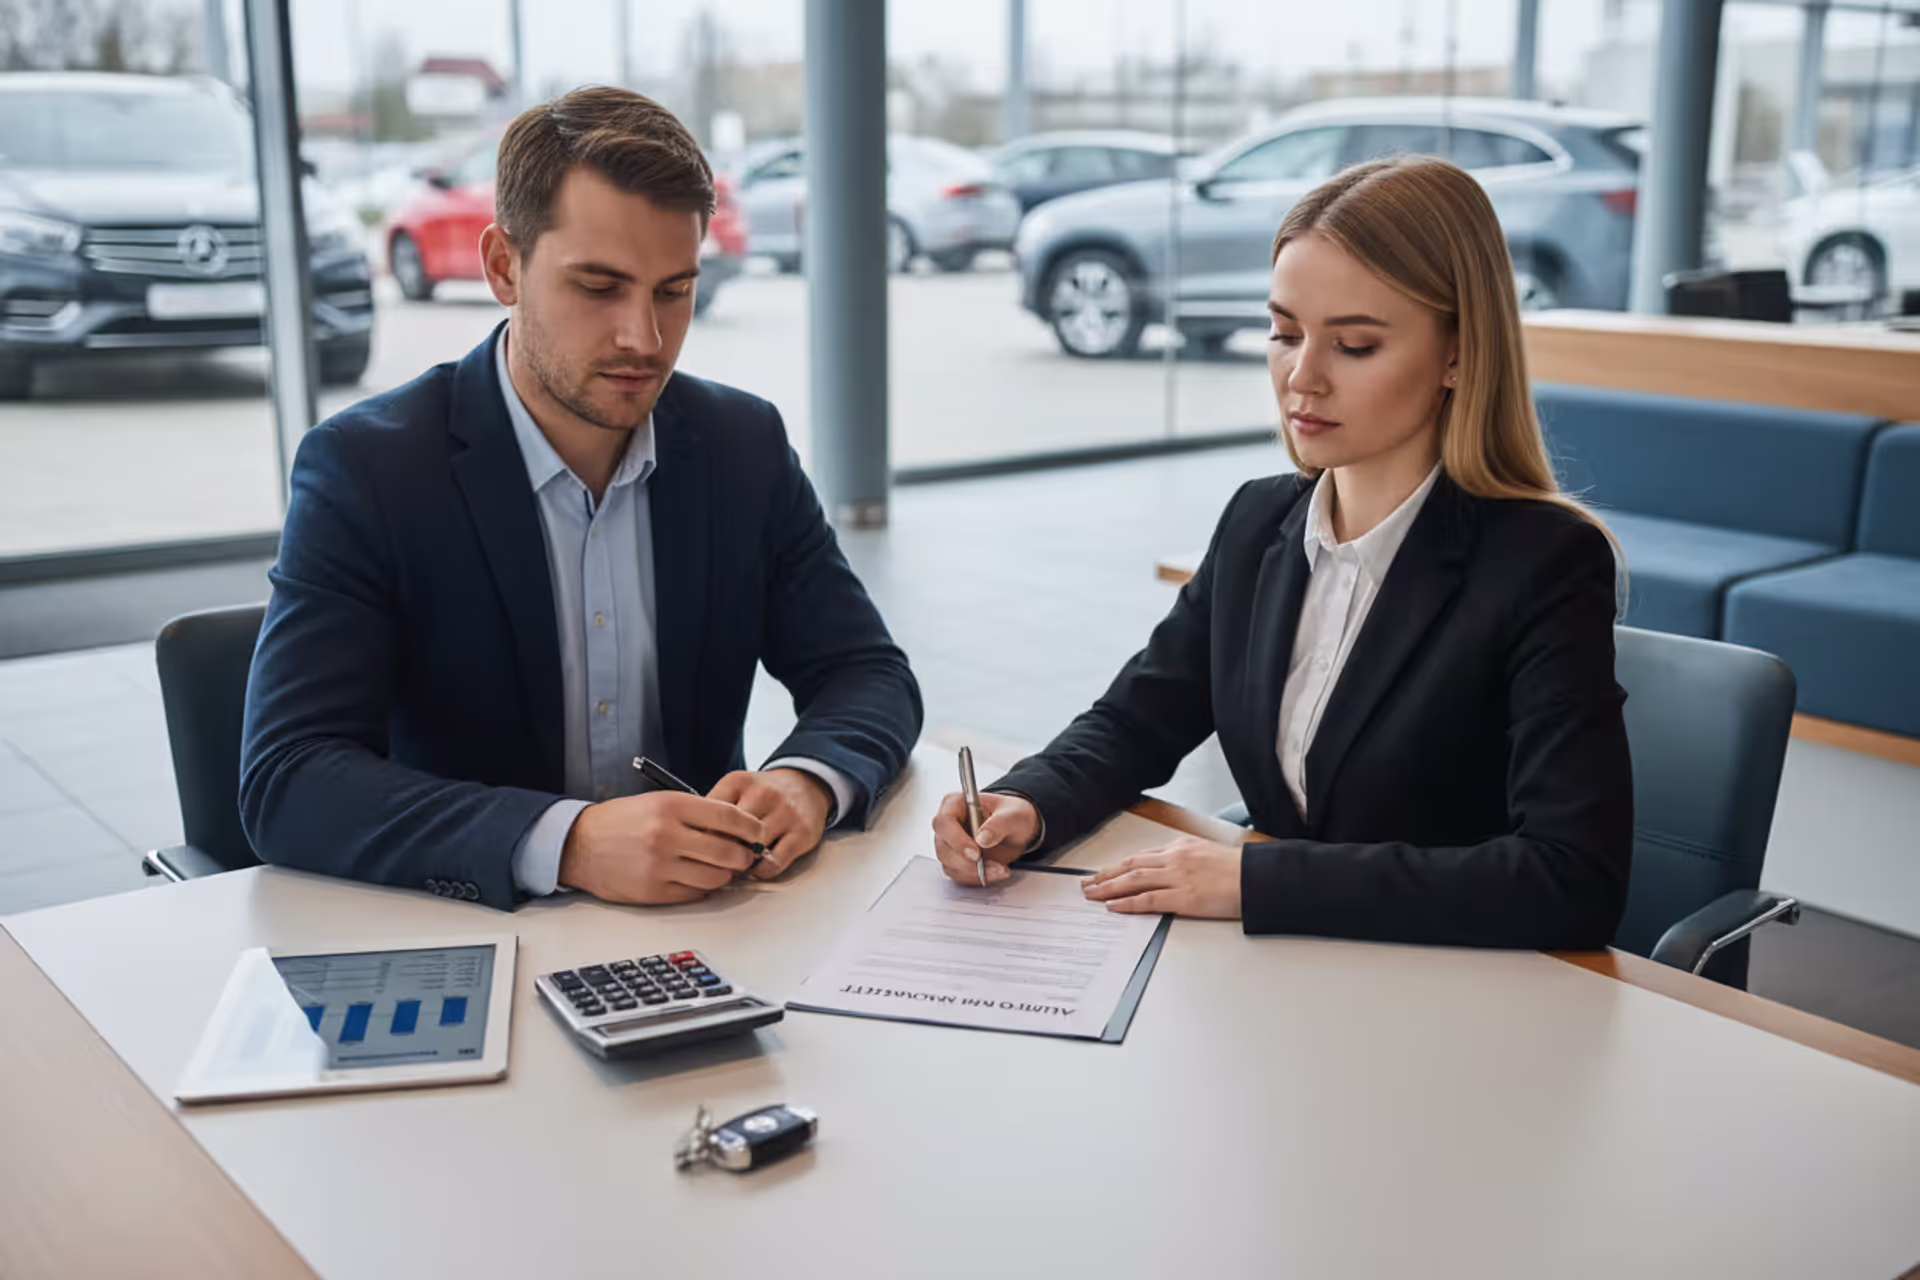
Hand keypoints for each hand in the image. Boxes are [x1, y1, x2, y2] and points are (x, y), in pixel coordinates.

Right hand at [557, 790, 765, 904]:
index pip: (729, 818)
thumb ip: (698, 813)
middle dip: (743, 855)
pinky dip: (704, 888)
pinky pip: (695, 894)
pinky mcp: (653, 892)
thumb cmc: (622, 821)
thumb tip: (738, 829)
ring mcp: (659, 867)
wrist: (579, 845)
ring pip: (716, 877)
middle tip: (744, 854)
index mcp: (670, 807)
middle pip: (728, 852)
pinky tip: (699, 878)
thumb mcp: (659, 802)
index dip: (751, 828)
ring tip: (721, 867)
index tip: (757, 832)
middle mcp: (666, 836)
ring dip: (726, 875)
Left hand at [707, 768, 832, 878]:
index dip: (702, 837)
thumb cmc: (765, 793)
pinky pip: (774, 862)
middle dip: (720, 853)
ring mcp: (786, 813)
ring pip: (753, 849)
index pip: (710, 815)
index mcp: (739, 782)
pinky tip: (757, 867)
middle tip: (717, 863)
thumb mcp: (735, 788)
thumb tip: (691, 838)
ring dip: (741, 864)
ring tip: (735, 867)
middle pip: (731, 834)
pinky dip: (761, 870)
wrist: (807, 784)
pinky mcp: (802, 833)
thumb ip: (713, 808)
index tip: (700, 848)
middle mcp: (764, 794)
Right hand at [931, 791, 1039, 885]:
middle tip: (994, 866)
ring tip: (1000, 869)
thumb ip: (999, 824)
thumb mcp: (1013, 814)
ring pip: (950, 864)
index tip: (975, 853)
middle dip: (967, 862)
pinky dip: (976, 878)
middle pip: (943, 847)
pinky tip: (995, 872)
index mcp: (956, 804)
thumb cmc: (1012, 814)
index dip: (956, 839)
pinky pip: (959, 875)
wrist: (1018, 830)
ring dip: (975, 872)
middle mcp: (948, 824)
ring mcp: (950, 844)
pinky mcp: (956, 861)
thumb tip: (982, 838)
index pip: (944, 821)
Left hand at [1080, 837, 1243, 917]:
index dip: (1118, 865)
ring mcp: (1178, 877)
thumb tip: (1170, 870)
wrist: (1258, 878)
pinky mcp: (1184, 897)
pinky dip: (1128, 902)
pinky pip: (1148, 899)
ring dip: (1108, 887)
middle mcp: (1175, 858)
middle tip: (1086, 884)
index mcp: (1181, 847)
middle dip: (1105, 875)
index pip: (1141, 857)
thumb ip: (1186, 860)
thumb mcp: (1208, 855)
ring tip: (1092, 894)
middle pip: (1131, 866)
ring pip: (1133, 880)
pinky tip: (1113, 906)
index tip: (1103, 872)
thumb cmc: (1238, 870)